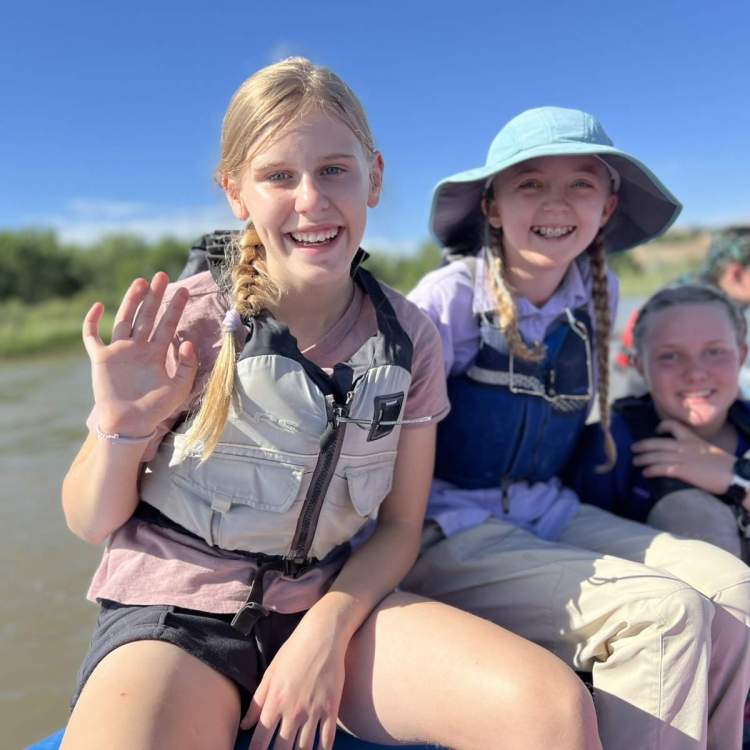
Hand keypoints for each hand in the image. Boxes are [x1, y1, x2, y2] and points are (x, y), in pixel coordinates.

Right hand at [82, 272, 196, 435]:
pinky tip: (99, 306)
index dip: (175, 308)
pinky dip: (92, 321)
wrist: (131, 425)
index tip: (185, 291)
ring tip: (141, 282)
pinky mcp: (101, 358)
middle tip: (163, 276)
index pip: (168, 325)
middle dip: (155, 296)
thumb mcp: (180, 388)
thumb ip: (188, 366)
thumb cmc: (156, 409)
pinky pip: (92, 337)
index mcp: (157, 354)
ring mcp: (119, 351)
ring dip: (131, 301)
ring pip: (124, 320)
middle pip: (147, 316)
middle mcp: (138, 348)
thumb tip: (188, 341)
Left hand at [243, 615, 344, 749]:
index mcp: (274, 702)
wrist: (322, 635)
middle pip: (282, 749)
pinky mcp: (331, 708)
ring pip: (304, 748)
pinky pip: (326, 739)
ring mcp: (313, 711)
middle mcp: (292, 710)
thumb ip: (256, 702)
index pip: (260, 741)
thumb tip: (244, 726)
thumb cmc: (293, 651)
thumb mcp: (270, 673)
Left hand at [631, 418, 734, 494]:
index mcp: (692, 439)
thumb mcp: (709, 450)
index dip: (662, 427)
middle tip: (633, 448)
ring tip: (635, 462)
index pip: (673, 426)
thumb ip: (695, 449)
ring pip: (656, 456)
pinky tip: (645, 473)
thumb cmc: (725, 465)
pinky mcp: (682, 470)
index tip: (656, 430)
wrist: (734, 475)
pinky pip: (661, 469)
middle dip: (643, 445)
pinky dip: (651, 470)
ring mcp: (682, 458)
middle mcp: (684, 446)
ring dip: (643, 459)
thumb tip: (685, 455)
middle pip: (657, 443)